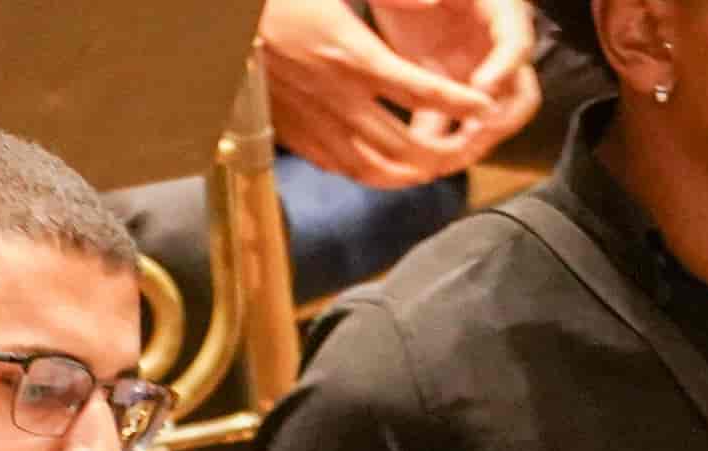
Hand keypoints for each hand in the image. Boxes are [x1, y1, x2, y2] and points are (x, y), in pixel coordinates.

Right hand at [263, 0, 534, 187]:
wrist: (221, 29)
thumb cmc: (281, 2)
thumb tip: (434, 1)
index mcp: (351, 55)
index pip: (418, 90)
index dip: (458, 102)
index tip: (486, 108)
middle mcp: (334, 96)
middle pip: (400, 143)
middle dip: (442, 154)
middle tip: (469, 149)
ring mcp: (310, 120)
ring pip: (369, 166)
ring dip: (407, 175)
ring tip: (434, 170)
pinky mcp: (292, 133)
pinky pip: (337, 165)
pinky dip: (369, 174)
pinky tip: (386, 170)